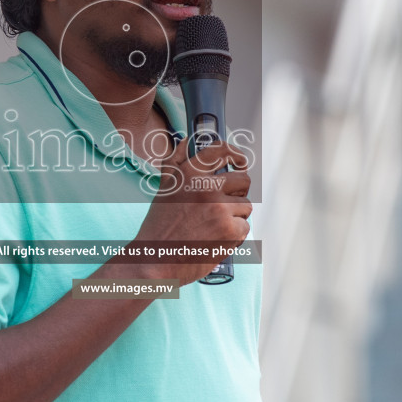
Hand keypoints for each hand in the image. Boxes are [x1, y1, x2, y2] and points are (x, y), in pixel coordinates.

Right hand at [129, 138, 251, 283]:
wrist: (156, 260)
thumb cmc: (159, 226)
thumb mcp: (164, 188)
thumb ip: (176, 162)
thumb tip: (186, 141)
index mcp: (189, 174)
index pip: (220, 151)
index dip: (235, 154)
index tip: (239, 160)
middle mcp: (206, 188)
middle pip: (243, 180)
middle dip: (237, 193)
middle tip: (223, 205)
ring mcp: (220, 209)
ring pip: (245, 206)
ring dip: (235, 216)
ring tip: (213, 226)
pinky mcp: (230, 230)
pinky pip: (245, 227)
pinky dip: (234, 235)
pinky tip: (216, 238)